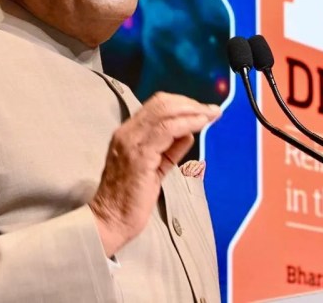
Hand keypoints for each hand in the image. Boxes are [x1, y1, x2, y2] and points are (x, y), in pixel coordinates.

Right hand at [89, 92, 220, 255]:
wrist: (110, 220)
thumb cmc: (129, 199)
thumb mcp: (154, 169)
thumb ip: (169, 150)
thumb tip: (188, 134)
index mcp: (129, 134)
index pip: (156, 106)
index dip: (181, 103)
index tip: (202, 109)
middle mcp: (128, 133)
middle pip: (161, 103)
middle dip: (190, 103)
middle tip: (212, 110)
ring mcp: (132, 142)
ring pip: (165, 112)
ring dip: (193, 111)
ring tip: (211, 114)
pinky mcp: (140, 156)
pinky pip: (166, 130)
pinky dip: (187, 123)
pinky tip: (200, 124)